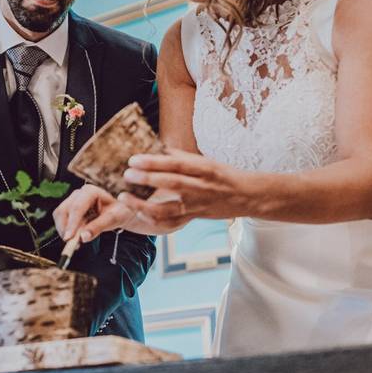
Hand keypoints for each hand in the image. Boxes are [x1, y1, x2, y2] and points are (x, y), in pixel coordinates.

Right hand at [54, 184, 136, 242]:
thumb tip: (83, 237)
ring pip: (59, 215)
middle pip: (64, 210)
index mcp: (91, 191)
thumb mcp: (114, 219)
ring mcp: (72, 200)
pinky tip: (75, 238)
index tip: (69, 238)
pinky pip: (60, 219)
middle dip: (66, 229)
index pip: (77, 207)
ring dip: (64, 231)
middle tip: (73, 245)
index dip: (72, 224)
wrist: (119, 211)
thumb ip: (99, 227)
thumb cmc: (119, 211)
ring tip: (76, 243)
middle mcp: (79, 193)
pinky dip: (64, 230)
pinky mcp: (68, 208)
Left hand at [121, 148, 244, 224]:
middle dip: (146, 179)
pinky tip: (137, 211)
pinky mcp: (194, 218)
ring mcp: (197, 206)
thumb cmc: (223, 175)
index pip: (177, 164)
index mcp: (204, 169)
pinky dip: (151, 219)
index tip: (134, 159)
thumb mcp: (206, 161)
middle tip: (126, 174)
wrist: (246, 196)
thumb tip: (157, 149)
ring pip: (167, 210)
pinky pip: (170, 223)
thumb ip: (181, 157)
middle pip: (172, 184)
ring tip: (125, 197)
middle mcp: (201, 188)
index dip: (154, 162)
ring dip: (142, 205)